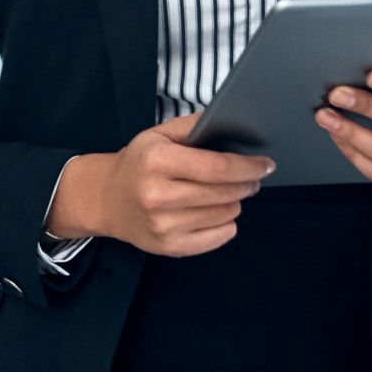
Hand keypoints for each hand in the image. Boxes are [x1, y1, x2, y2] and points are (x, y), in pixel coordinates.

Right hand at [48, 115, 273, 257]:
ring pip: (226, 214)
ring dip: (233, 202)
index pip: (217, 167)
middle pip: (225, 193)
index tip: (266, 164)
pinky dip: (225, 223)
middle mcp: (158, 196)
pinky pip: (220, 237)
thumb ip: (194, 126)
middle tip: (251, 179)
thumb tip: (234, 123)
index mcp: (157, 162)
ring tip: (223, 193)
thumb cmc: (139, 163)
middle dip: (247, 184)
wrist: (105, 200)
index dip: (248, 167)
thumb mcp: (158, 135)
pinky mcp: (169, 247)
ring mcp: (163, 226)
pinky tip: (214, 212)